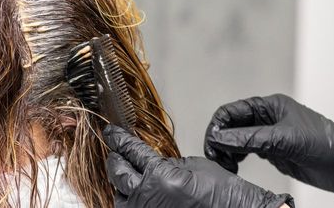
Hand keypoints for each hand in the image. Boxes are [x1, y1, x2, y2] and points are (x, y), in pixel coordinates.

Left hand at [104, 125, 292, 207]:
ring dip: (120, 184)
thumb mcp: (192, 165)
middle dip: (115, 160)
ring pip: (118, 196)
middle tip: (115, 152)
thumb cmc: (222, 193)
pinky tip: (135, 193)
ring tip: (125, 174)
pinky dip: (130, 200)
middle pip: (118, 173)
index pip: (131, 152)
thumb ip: (165, 162)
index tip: (112, 133)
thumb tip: (147, 161)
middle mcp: (147, 198)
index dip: (119, 140)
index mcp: (159, 176)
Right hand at [204, 94, 333, 197]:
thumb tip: (219, 137)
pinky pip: (248, 151)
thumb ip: (250, 139)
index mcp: (271, 106)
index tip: (211, 142)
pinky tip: (234, 166)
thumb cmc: (328, 146)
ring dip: (227, 150)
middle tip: (215, 157)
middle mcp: (268, 118)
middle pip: (232, 125)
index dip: (218, 125)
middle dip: (220, 139)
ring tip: (224, 164)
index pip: (233, 110)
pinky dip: (237, 157)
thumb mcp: (284, 140)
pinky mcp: (275, 152)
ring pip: (238, 139)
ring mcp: (271, 136)